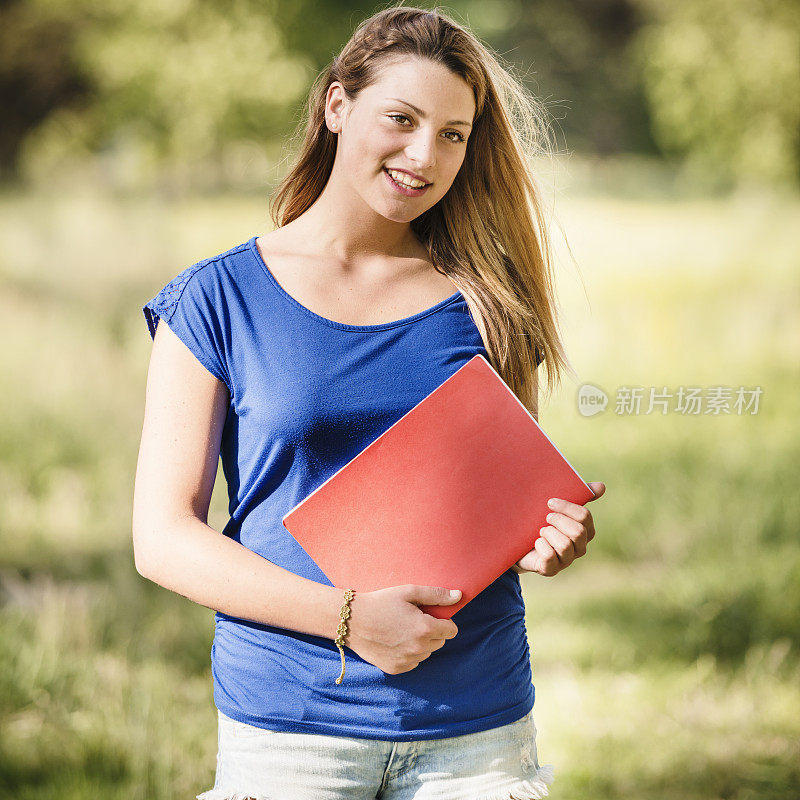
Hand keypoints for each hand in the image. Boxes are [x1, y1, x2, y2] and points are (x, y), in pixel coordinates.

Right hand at [345, 585, 460, 674]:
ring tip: (402, 629)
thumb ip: (436, 595)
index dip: (444, 621)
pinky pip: (413, 662)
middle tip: (414, 619)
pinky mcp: (396, 669)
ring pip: (427, 653)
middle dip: (433, 631)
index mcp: (425, 628)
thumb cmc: (381, 602)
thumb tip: (459, 596)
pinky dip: (409, 653)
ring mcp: (407, 661)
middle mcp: (419, 648)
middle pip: (440, 642)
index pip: (452, 631)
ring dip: (421, 643)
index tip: (432, 615)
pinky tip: (395, 641)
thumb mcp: (408, 592)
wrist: (352, 620)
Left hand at [511, 482, 604, 576]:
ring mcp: (566, 560)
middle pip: (578, 532)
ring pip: (565, 545)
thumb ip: (580, 495)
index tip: (550, 502)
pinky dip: (541, 545)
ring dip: (548, 533)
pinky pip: (550, 557)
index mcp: (585, 530)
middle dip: (558, 520)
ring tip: (541, 531)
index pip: (584, 516)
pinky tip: (536, 542)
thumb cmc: (542, 521)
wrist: (520, 542)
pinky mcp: (551, 570)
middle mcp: (579, 547)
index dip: (567, 507)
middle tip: (546, 517)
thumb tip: (602, 486)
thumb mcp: (558, 506)